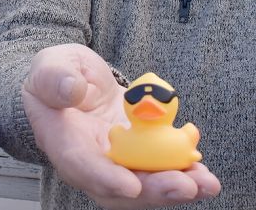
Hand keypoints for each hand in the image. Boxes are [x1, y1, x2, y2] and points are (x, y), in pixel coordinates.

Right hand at [23, 44, 219, 208]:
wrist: (72, 80)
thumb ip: (55, 78)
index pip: (81, 166)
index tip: (132, 185)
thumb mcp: (49, 66)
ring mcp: (116, 161)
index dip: (106, 178)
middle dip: (154, 191)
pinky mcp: (137, 154)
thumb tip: (71, 90)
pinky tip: (204, 170)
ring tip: (206, 183)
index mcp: (62, 140)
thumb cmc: (56, 74)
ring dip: (176, 186)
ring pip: (144, 184)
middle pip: (120, 188)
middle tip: (186, 186)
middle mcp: (90, 161)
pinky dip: (183, 171)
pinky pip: (159, 169)